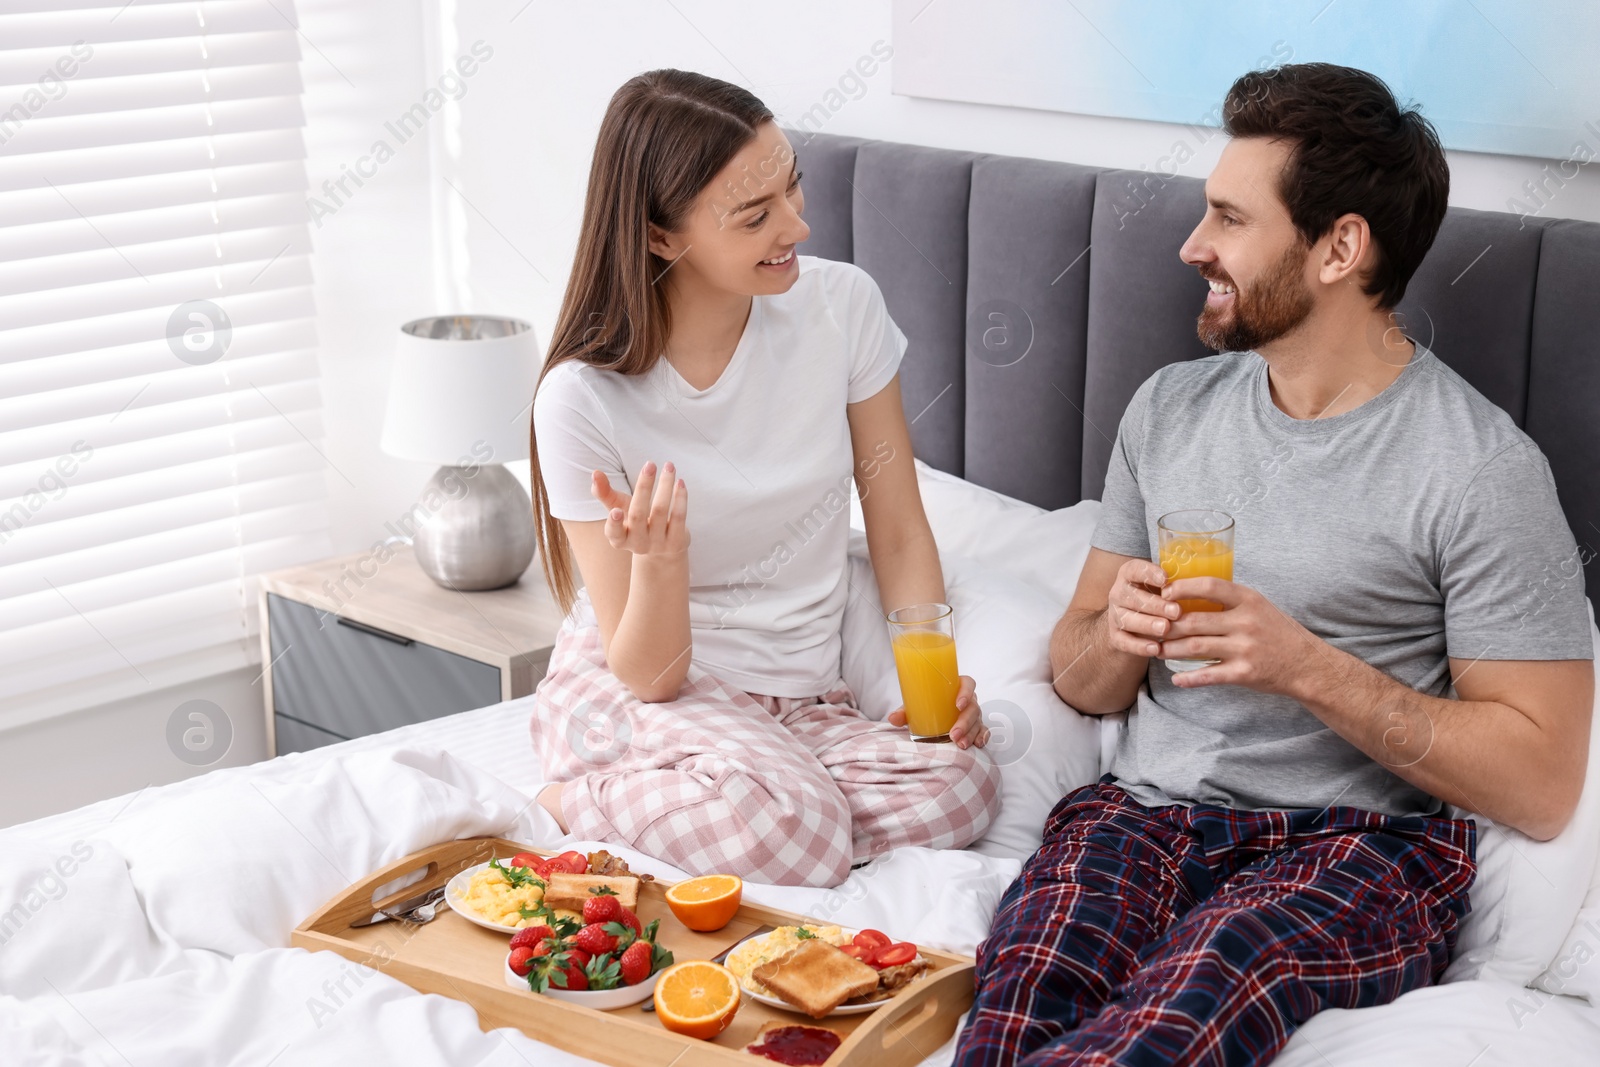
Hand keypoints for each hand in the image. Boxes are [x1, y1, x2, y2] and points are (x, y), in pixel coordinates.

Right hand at [591, 461, 687, 558]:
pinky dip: (680, 498)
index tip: (616, 511)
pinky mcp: (676, 542)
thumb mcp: (619, 508)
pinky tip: (679, 482)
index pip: (614, 533)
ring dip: (665, 486)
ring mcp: (658, 544)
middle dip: (643, 487)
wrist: (663, 547)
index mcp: (620, 538)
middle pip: (639, 514)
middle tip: (650, 464)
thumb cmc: (636, 522)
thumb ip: (605, 493)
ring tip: (669, 466)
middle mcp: (638, 544)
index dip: (614, 524)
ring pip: (660, 511)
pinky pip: (678, 517)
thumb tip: (595, 473)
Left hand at [888, 675, 989, 748]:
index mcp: (955, 688)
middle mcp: (968, 701)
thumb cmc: (926, 708)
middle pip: (973, 707)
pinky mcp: (976, 728)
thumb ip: (905, 713)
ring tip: (960, 744)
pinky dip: (982, 737)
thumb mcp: (915, 708)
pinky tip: (978, 744)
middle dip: (965, 722)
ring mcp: (973, 715)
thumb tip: (893, 718)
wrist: (930, 719)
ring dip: (971, 733)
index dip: (965, 692)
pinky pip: (983, 731)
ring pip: (978, 721)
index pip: (967, 684)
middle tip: (953, 734)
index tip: (958, 704)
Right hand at [1103, 558, 1181, 657]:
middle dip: (1155, 605)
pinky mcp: (1115, 636)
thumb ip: (1176, 583)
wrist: (1136, 624)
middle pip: (1132, 597)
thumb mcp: (1164, 586)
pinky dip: (1140, 646)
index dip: (1149, 573)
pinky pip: (1125, 642)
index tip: (1166, 579)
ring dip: (1147, 624)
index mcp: (1130, 574)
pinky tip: (1156, 648)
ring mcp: (1115, 615)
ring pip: (1127, 619)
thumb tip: (1206, 583)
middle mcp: (1118, 593)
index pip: (1135, 569)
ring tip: (1165, 629)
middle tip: (1176, 611)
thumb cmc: (1158, 598)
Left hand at [1156, 577, 1325, 696]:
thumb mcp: (1259, 606)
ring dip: (1170, 650)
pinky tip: (1176, 679)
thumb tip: (1190, 591)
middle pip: (1194, 620)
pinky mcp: (1245, 673)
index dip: (1181, 588)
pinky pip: (1209, 675)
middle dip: (1167, 625)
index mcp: (1248, 600)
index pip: (1208, 586)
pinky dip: (1189, 679)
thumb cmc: (1278, 632)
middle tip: (1151, 628)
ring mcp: (1245, 649)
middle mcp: (1246, 622)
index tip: (1163, 593)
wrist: (1307, 665)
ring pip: (1194, 647)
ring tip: (1157, 651)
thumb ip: (1230, 599)